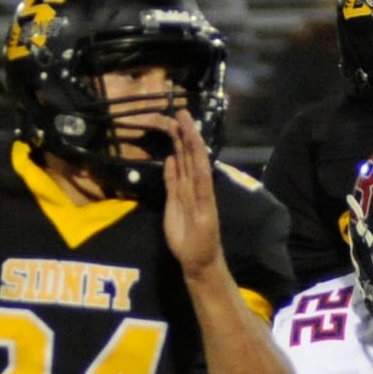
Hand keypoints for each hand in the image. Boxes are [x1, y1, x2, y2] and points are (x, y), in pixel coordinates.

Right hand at [163, 109, 221, 278]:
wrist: (197, 260)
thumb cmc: (201, 243)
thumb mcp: (202, 219)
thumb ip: (198, 195)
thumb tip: (191, 170)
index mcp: (203, 189)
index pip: (198, 158)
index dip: (193, 139)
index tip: (188, 120)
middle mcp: (194, 187)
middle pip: (190, 156)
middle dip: (186, 135)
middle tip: (181, 112)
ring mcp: (184, 193)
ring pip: (182, 164)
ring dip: (179, 146)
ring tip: (173, 126)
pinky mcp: (174, 202)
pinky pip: (173, 181)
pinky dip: (171, 168)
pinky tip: (169, 156)